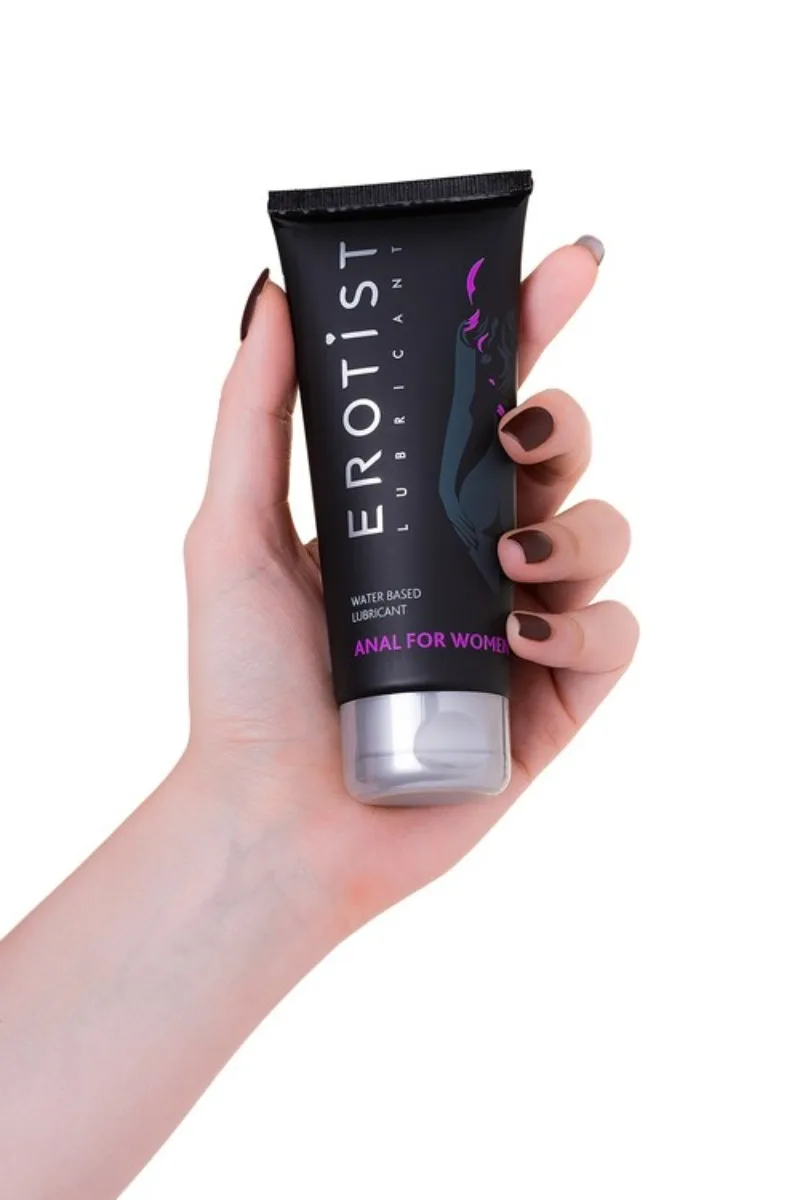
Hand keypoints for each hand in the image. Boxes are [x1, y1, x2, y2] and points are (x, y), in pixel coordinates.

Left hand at [182, 240, 637, 931]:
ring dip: (575, 526)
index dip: (532, 326)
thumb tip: (272, 295)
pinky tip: (520, 635)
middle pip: (563, 450)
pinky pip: (619, 632)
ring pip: (604, 531)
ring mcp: (524, 620)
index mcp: (410, 504)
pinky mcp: (558, 693)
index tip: (568, 264)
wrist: (276, 819)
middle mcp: (474, 551)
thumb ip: (253, 413)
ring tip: (508, 558)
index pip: (485, 396)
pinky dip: (587, 621)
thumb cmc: (245, 684)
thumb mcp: (230, 531)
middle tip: (511, 435)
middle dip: (561, 422)